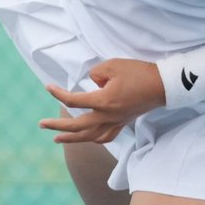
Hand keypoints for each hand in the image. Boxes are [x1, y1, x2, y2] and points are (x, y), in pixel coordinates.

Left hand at [39, 58, 165, 143]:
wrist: (163, 85)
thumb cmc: (138, 73)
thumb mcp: (113, 65)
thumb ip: (95, 74)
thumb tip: (91, 83)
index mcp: (102, 102)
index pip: (73, 100)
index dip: (58, 93)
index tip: (47, 87)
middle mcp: (107, 116)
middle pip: (77, 126)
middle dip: (57, 125)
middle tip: (41, 124)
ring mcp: (116, 122)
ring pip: (89, 136)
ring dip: (71, 138)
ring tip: (57, 139)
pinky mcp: (123, 122)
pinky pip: (104, 137)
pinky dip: (92, 138)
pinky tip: (87, 137)